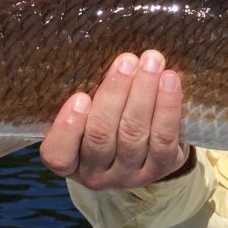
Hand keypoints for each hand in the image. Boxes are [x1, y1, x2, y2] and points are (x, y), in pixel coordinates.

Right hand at [39, 50, 190, 189]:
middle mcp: (96, 174)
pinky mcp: (161, 169)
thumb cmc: (105, 118)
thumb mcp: (86, 113)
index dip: (68, 128)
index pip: (58, 155)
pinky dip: (168, 107)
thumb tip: (95, 52)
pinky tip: (170, 79)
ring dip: (144, 93)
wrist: (145, 145)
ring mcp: (129, 175)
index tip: (80, 97)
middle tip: (126, 60)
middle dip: (115, 94)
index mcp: (69, 161)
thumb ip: (86, 95)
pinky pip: (164, 138)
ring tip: (151, 61)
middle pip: (101, 136)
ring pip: (134, 134)